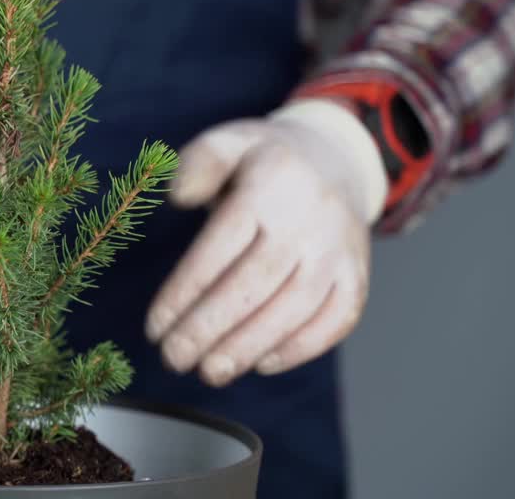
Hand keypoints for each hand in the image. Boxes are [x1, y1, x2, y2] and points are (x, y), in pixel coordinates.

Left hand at [145, 99, 386, 386]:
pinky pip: (337, 320)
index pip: (221, 247)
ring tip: (210, 371)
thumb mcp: (227, 142)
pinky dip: (301, 348)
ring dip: (249, 346)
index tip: (155, 327)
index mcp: (270, 184)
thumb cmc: (263, 160)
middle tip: (174, 358)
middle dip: (210, 328)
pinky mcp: (359, 275)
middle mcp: (311, 219)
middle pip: (256, 283)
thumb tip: (177, 197)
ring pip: (295, 308)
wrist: (335, 159)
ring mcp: (340, 250)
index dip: (185, 292)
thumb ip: (196, 164)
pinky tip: (261, 363)